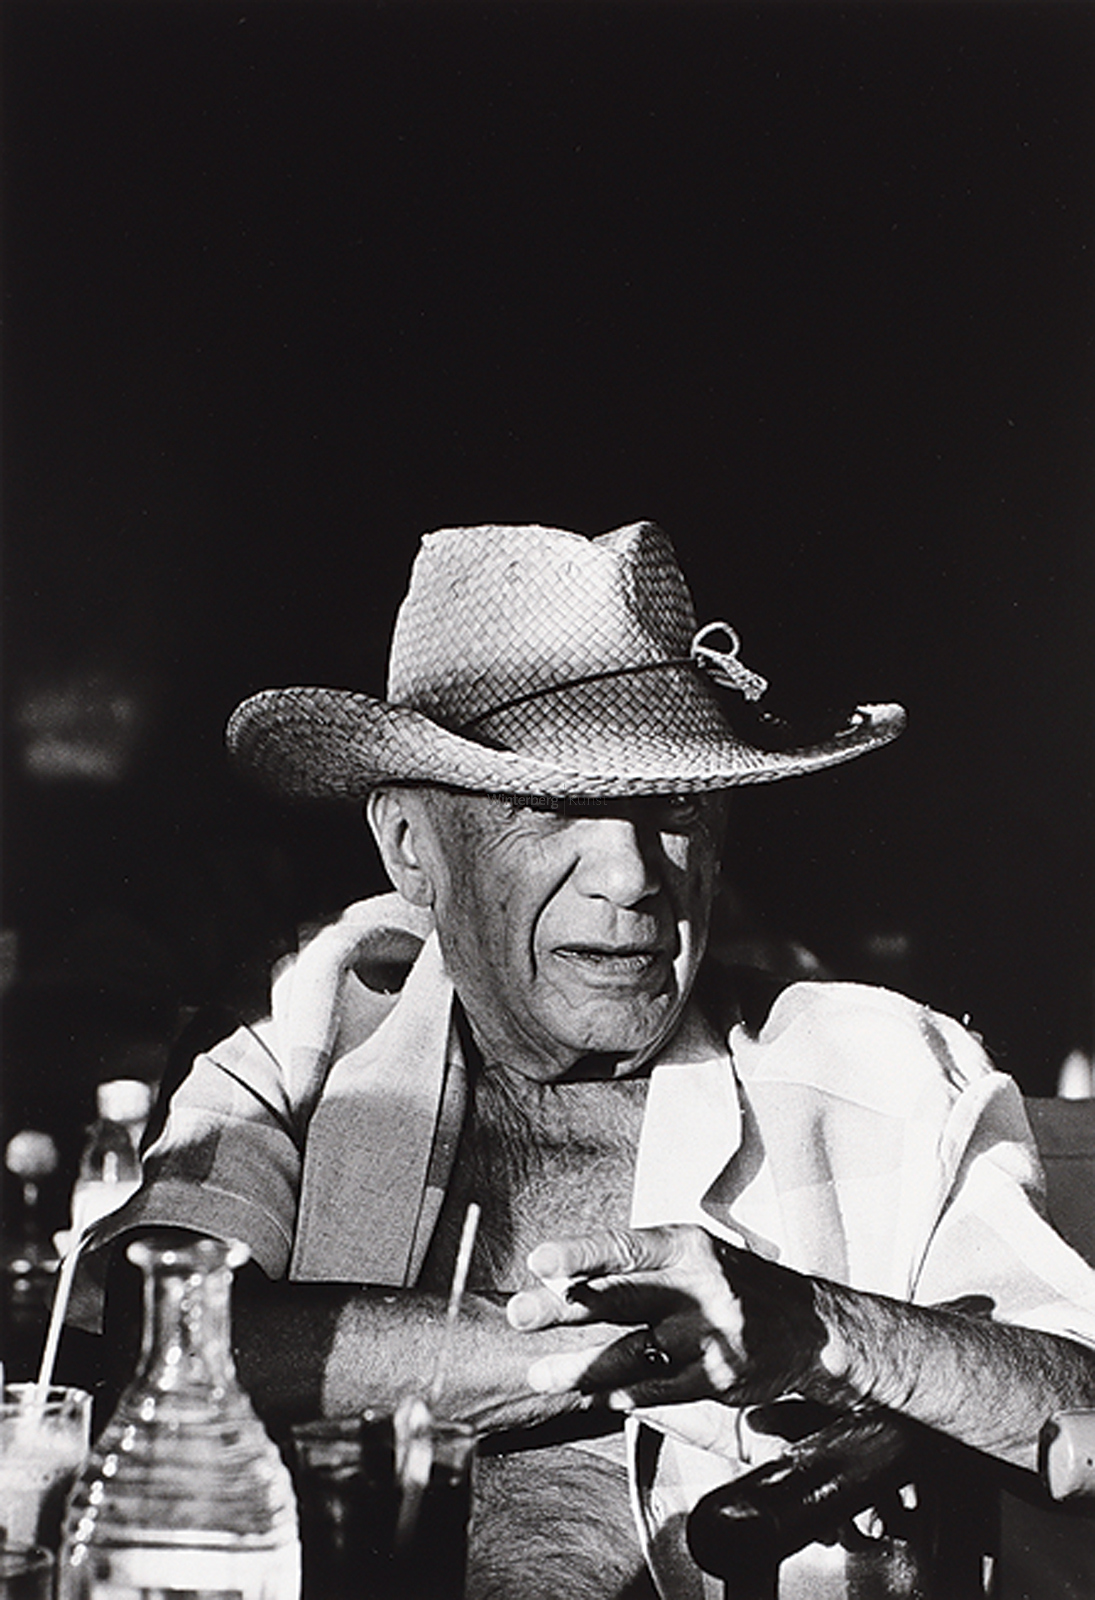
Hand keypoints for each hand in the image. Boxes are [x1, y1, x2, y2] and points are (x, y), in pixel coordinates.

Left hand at [506, 1224, 831, 1414]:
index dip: (580, 1254)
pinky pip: (660, 1389)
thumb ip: (631, 1267)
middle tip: (518, 1314)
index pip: (625, 1247)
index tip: (539, 1262)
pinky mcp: (720, 1377)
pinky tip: (594, 1397)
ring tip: (541, 1374)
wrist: (809, 1325)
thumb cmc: (730, 1282)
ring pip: (633, 1353)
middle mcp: (699, 1286)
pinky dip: (623, 1394)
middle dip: (563, 1308)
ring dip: (581, 1367)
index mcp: (686, 1246)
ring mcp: (711, 1334)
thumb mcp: (689, 1256)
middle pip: (621, 1297)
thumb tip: (557, 1277)